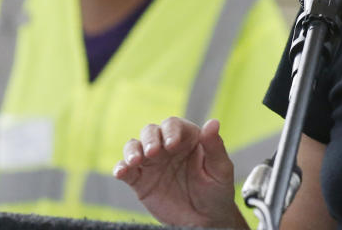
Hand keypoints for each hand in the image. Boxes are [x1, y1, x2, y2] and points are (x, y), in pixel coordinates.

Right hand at [114, 117, 247, 228]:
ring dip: (132, 150)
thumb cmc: (216, 191)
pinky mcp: (140, 180)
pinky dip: (120, 168)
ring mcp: (152, 163)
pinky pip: (126, 170)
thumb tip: (213, 122)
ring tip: (135, 161)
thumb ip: (215, 147)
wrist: (205, 220)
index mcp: (187, 138)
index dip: (171, 131)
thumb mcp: (220, 170)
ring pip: (134, 146)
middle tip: (153, 152)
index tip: (172, 144)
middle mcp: (166, 146)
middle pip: (151, 131)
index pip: (174, 125)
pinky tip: (121, 172)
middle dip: (150, 139)